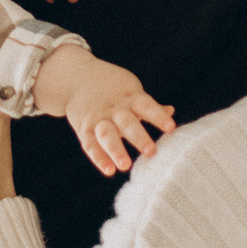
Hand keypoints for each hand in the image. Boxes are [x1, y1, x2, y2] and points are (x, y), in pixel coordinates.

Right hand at [37, 48, 176, 175]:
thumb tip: (171, 112)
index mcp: (130, 97)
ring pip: (107, 134)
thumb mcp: (130, 91)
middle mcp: (114, 108)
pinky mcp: (84, 128)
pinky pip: (90, 144)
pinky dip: (99, 157)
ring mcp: (98, 118)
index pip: (146, 106)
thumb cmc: (111, 88)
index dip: (158, 116)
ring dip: (116, 150)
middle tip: (151, 152)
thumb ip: (148, 105)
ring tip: (125, 166)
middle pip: (127, 123)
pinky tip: (109, 170)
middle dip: (139, 137)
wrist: (75, 77)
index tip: (171, 128)